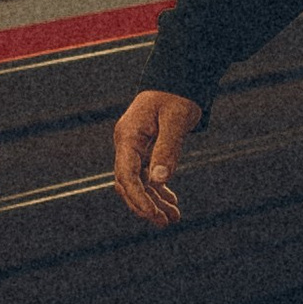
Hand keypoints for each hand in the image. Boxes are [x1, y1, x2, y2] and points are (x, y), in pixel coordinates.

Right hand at [113, 87, 200, 227]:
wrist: (177, 81)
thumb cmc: (176, 97)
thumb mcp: (176, 120)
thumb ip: (167, 149)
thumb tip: (160, 181)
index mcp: (128, 136)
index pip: (126, 174)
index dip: (138, 197)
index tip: (153, 214)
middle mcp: (126, 144)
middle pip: (127, 183)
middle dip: (144, 205)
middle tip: (165, 222)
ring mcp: (133, 148)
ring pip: (137, 183)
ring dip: (153, 202)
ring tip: (172, 218)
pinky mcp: (143, 151)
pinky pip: (146, 176)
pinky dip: (157, 191)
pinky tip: (171, 203)